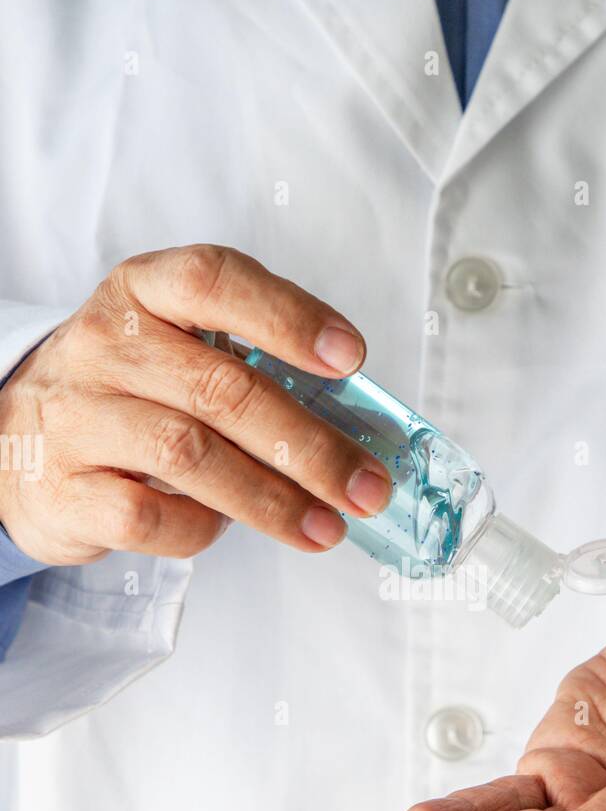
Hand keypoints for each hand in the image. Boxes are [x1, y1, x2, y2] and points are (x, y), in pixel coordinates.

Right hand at [0, 244, 391, 563]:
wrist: (12, 444)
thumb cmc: (122, 396)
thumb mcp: (171, 352)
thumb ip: (248, 369)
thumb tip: (349, 430)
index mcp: (141, 293)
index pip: (214, 281)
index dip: (288, 317)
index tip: (350, 358)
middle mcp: (105, 346)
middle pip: (222, 389)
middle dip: (310, 446)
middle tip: (365, 486)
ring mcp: (79, 419)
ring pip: (190, 456)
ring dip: (274, 499)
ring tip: (326, 526)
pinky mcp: (66, 490)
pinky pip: (150, 516)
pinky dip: (202, 528)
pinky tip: (225, 527)